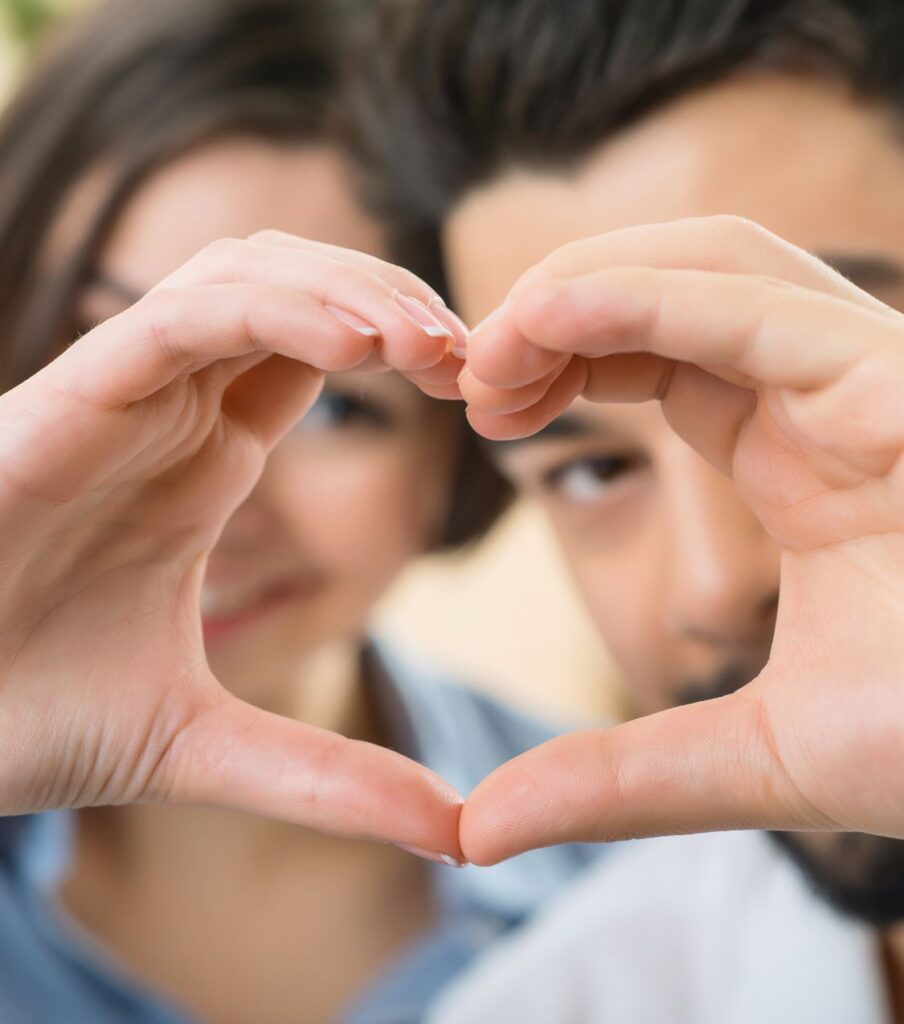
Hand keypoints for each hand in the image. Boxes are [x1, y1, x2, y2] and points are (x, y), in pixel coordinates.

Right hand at [0, 230, 465, 860]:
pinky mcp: (63, 402)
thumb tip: (453, 830)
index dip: (397, 347)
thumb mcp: (205, 745)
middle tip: (474, 352)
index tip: (476, 386)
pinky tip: (358, 345)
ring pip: (246, 280)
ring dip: (348, 289)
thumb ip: (324, 778)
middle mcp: (166, 414)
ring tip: (431, 341)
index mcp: (202, 461)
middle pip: (295, 292)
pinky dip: (272, 310)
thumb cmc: (24, 720)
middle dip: (389, 299)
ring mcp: (118, 399)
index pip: (312, 353)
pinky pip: (179, 319)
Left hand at [458, 215, 903, 862]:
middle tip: (466, 375)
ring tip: (490, 352)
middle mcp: (832, 396)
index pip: (653, 351)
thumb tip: (478, 830)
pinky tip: (548, 321)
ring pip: (713, 263)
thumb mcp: (752, 760)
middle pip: (672, 277)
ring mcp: (878, 381)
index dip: (556, 357)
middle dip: (556, 304)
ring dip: (584, 284)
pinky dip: (647, 298)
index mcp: (798, 450)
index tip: (479, 405)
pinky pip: (763, 308)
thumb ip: (616, 779)